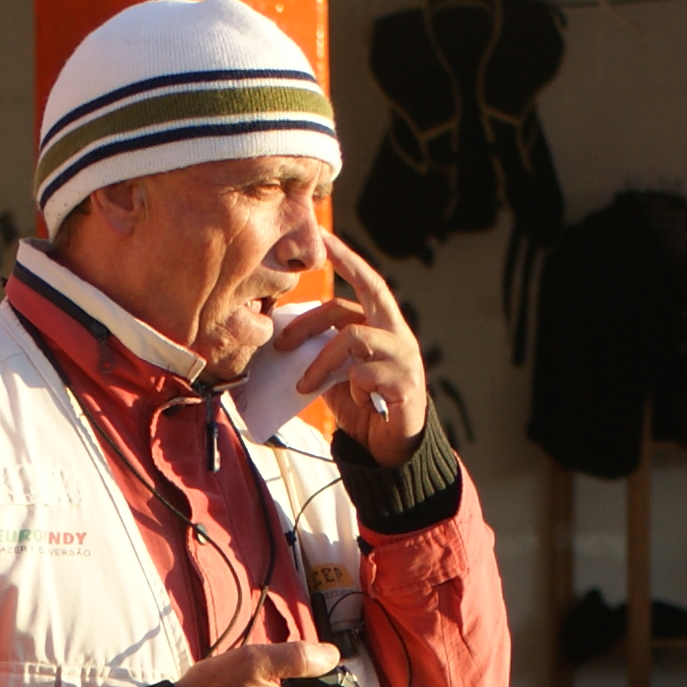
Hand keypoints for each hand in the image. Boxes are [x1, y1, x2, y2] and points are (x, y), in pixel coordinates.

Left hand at [260, 235, 433, 463]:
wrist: (394, 449)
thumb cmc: (365, 406)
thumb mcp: (338, 374)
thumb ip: (322, 351)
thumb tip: (282, 340)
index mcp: (382, 323)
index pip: (364, 281)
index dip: (345, 258)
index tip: (323, 237)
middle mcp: (396, 332)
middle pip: (358, 299)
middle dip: (314, 314)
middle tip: (281, 341)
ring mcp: (404, 355)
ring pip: (353, 337)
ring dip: (320, 362)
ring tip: (303, 386)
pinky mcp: (405, 383)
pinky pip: (365, 373)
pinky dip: (351, 386)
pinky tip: (355, 401)